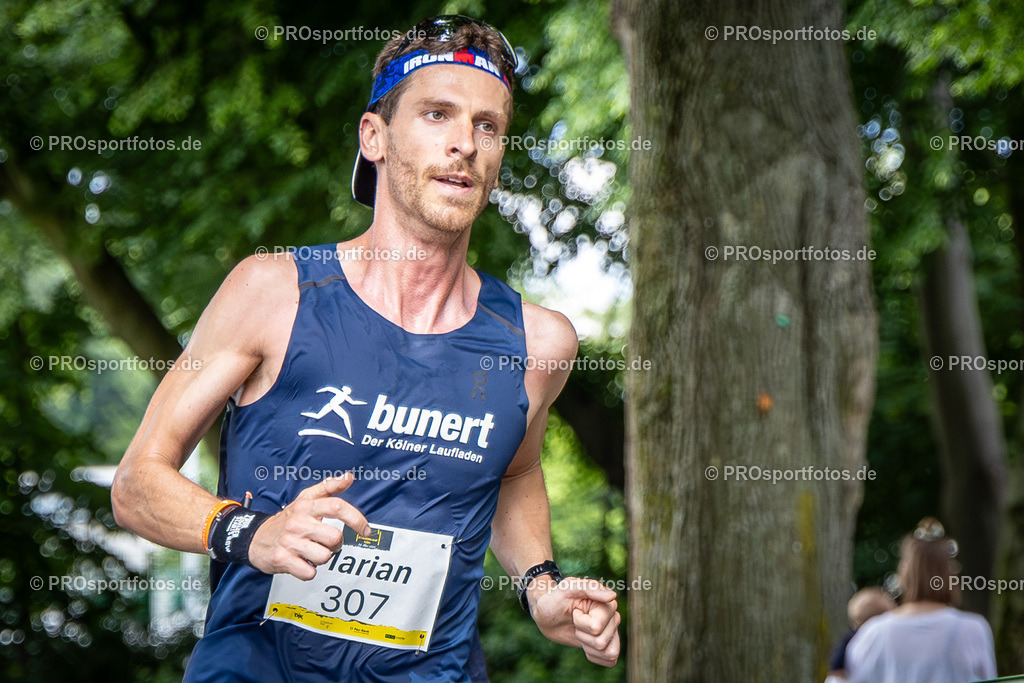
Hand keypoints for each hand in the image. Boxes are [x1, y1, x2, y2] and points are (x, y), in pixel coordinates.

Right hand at [248, 473, 370, 579]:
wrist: (254, 537)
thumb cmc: (287, 519)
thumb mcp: (305, 499)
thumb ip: (328, 487)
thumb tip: (348, 477)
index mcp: (307, 506)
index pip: (337, 507)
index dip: (356, 519)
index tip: (365, 530)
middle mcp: (299, 522)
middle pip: (335, 538)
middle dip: (335, 544)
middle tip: (325, 542)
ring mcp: (290, 541)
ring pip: (324, 556)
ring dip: (321, 557)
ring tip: (311, 551)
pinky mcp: (282, 559)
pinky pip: (310, 572)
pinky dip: (309, 571)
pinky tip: (301, 562)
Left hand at [529, 577, 620, 666]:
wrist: (549, 615)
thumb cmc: (556, 599)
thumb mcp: (567, 588)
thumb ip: (589, 587)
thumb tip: (612, 596)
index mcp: (607, 603)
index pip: (595, 627)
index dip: (579, 622)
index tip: (574, 611)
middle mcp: (613, 617)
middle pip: (601, 642)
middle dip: (581, 635)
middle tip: (575, 622)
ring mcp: (611, 632)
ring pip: (609, 653)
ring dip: (588, 646)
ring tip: (581, 632)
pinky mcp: (607, 644)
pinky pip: (610, 661)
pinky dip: (595, 656)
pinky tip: (586, 644)